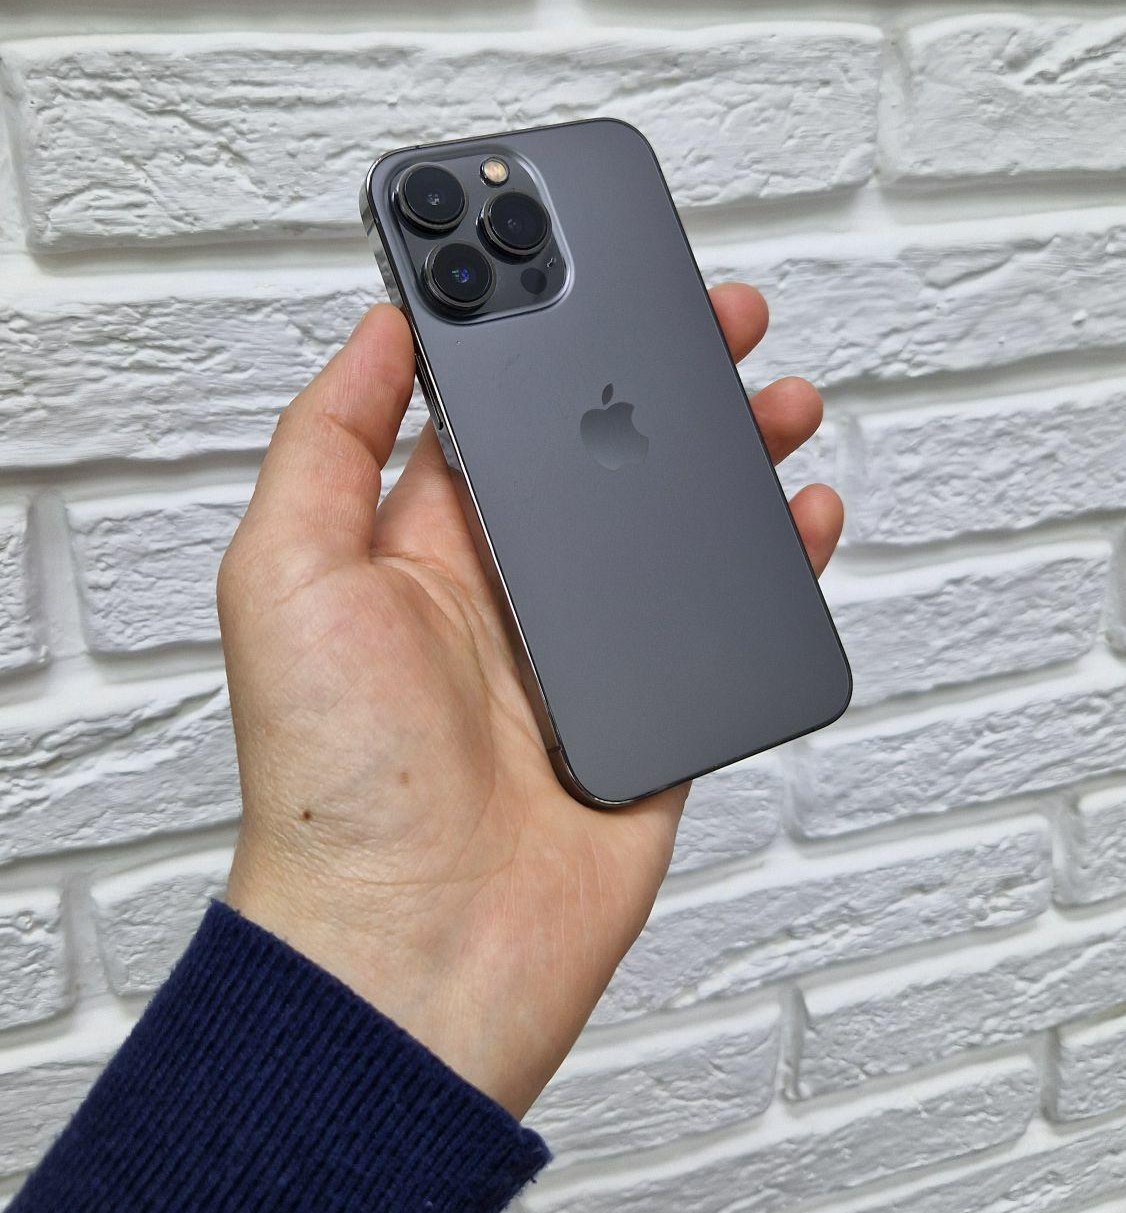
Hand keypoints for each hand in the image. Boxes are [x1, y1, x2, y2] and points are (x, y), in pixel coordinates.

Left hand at [222, 286, 842, 1117]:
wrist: (416, 948)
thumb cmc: (332, 781)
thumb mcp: (285, 576)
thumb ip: (330, 443)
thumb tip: (376, 328)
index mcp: (416, 544)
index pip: (491, 409)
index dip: (537, 333)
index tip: (580, 264)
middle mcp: (505, 588)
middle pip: (602, 449)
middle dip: (658, 372)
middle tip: (715, 313)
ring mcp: (585, 653)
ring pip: (677, 523)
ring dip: (730, 450)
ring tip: (778, 395)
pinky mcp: (652, 716)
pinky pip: (727, 620)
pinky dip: (776, 562)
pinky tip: (801, 516)